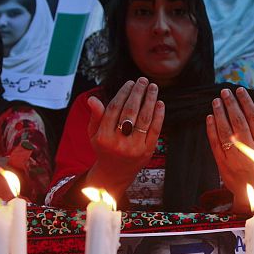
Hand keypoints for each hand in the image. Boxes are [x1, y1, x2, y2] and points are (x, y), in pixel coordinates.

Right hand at [85, 78, 163, 198]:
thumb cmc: (104, 148)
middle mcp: (119, 143)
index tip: (129, 82)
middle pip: (130, 111)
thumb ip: (95, 116)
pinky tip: (160, 103)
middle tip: (143, 80)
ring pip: (144, 119)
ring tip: (153, 87)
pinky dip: (159, 116)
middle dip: (137, 93)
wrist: (115, 173)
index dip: (123, 93)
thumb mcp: (94, 134)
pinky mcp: (147, 151)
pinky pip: (155, 130)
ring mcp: (134, 148)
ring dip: (150, 100)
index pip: (114, 109)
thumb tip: (93, 99)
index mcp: (103, 137)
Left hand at [205, 87, 253, 212]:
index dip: (246, 102)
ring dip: (220, 113)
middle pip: (239, 121)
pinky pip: (215, 143)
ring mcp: (235, 157)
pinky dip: (211, 129)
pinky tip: (209, 118)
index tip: (240, 91)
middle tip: (225, 91)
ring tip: (216, 101)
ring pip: (225, 130)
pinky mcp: (223, 163)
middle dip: (231, 104)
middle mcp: (250, 150)